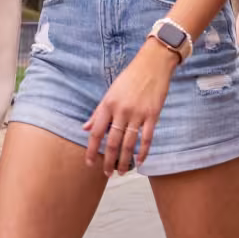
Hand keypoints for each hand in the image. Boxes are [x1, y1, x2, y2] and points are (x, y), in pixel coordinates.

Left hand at [84, 43, 175, 175]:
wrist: (153, 64)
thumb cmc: (130, 77)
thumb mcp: (110, 92)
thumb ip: (98, 112)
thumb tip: (85, 128)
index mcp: (108, 104)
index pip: (96, 132)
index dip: (92, 150)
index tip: (90, 163)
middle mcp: (121, 110)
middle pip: (112, 142)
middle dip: (109, 161)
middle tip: (107, 173)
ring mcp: (138, 113)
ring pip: (129, 143)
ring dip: (125, 160)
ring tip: (122, 171)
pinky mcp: (152, 114)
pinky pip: (147, 138)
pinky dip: (144, 152)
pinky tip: (141, 161)